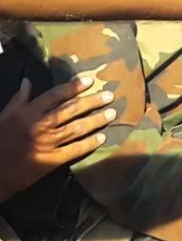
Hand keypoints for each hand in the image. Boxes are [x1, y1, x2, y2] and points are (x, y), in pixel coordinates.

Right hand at [0, 77, 112, 202]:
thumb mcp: (4, 116)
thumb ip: (18, 99)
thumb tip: (27, 81)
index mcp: (27, 113)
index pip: (55, 95)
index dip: (73, 86)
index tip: (90, 81)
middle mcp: (40, 125)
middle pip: (71, 110)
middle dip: (92, 101)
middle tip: (110, 96)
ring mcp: (48, 143)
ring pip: (77, 128)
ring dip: (96, 120)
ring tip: (112, 113)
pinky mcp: (52, 160)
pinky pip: (75, 149)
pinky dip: (90, 143)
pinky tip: (102, 138)